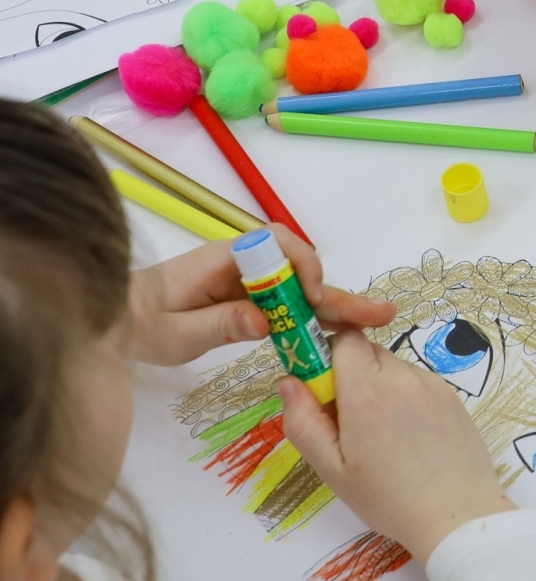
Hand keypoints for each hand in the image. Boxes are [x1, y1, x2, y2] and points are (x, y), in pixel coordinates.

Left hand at [125, 224, 394, 366]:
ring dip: (335, 307)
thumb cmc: (135, 324)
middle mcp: (242, 267)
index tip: (314, 297)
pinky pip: (287, 307)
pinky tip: (338, 336)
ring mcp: (246, 285)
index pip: (276, 244)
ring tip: (374, 325)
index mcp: (222, 260)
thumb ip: (218, 324)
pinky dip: (313, 319)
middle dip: (339, 292)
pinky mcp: (247, 303)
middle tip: (380, 313)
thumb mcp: (172, 332)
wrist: (112, 322)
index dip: (304, 264)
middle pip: (300, 270)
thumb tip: (266, 319)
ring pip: (299, 290)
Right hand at [278, 333, 514, 563]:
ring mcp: (432, 383)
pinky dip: (404, 397)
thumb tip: (288, 380)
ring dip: (378, 387)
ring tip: (383, 435)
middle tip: (350, 422)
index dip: (327, 356)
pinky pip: (416, 381)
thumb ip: (303, 421)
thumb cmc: (388, 498)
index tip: (322, 390)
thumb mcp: (332, 469)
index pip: (344, 338)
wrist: (457, 514)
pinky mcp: (452, 394)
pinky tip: (408, 436)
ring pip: (392, 367)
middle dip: (351, 376)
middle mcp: (402, 376)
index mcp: (367, 391)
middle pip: (366, 352)